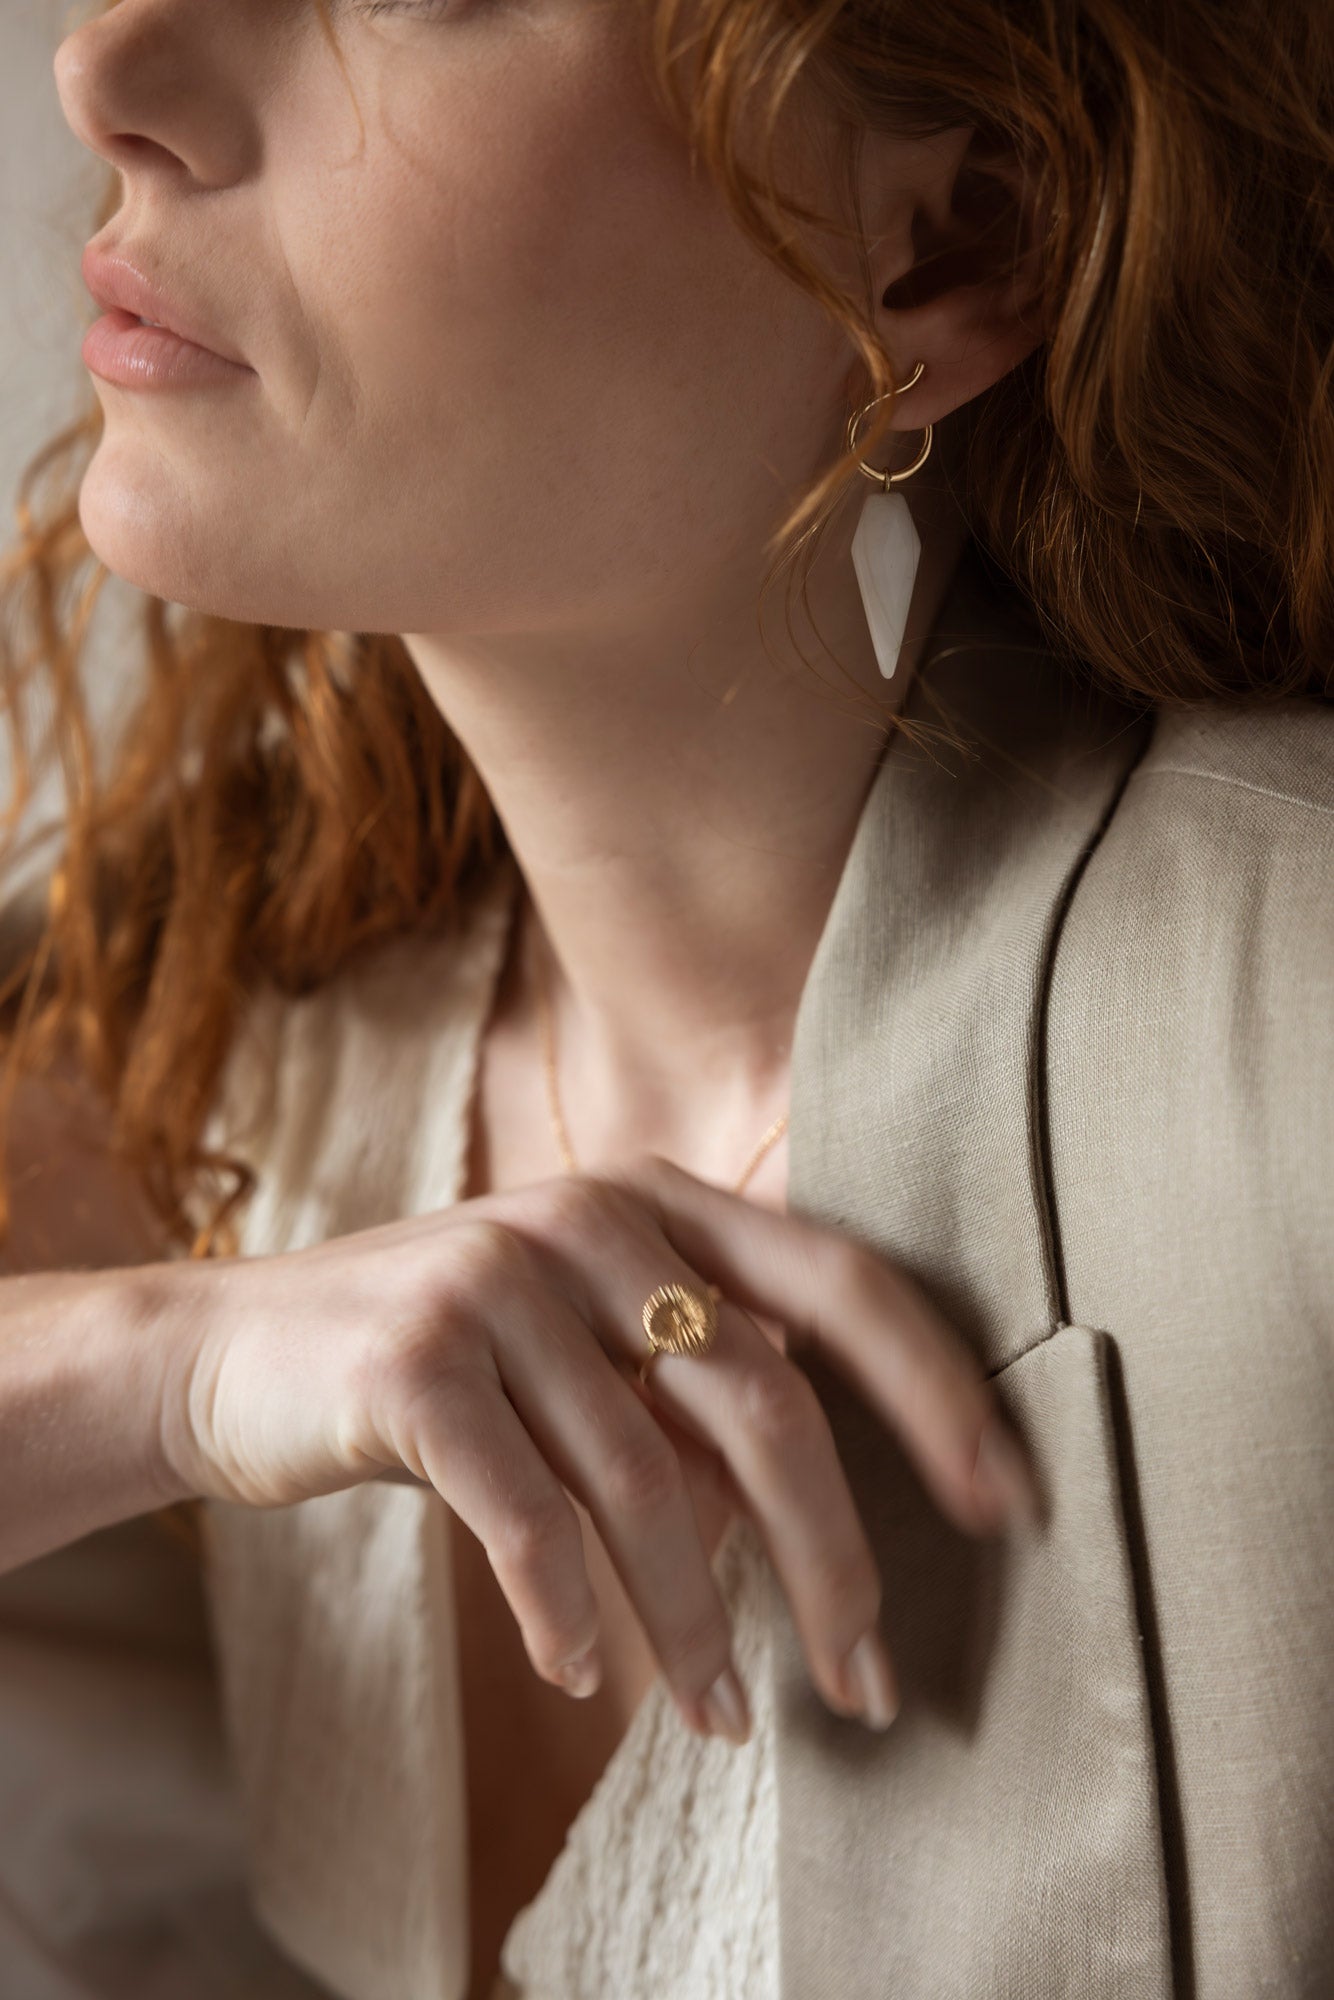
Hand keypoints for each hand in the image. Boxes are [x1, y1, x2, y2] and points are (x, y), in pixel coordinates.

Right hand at [159, 1155, 1042, 1739]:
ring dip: (693, 1627)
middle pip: (768, 1398)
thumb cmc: (442, 1368)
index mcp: (658, 1202)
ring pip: (649, 1482)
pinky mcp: (416, 1358)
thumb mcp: (582, 1359)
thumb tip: (807, 1513)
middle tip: (864, 1683)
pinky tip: (582, 1677)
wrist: (231, 1352)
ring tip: (720, 1720)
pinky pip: (528, 1515)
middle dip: (831, 1558)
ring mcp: (499, 1277)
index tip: (1006, 1509)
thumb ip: (691, 1400)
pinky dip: (567, 1612)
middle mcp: (594, 1218)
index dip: (939, 1394)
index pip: (844, 1281)